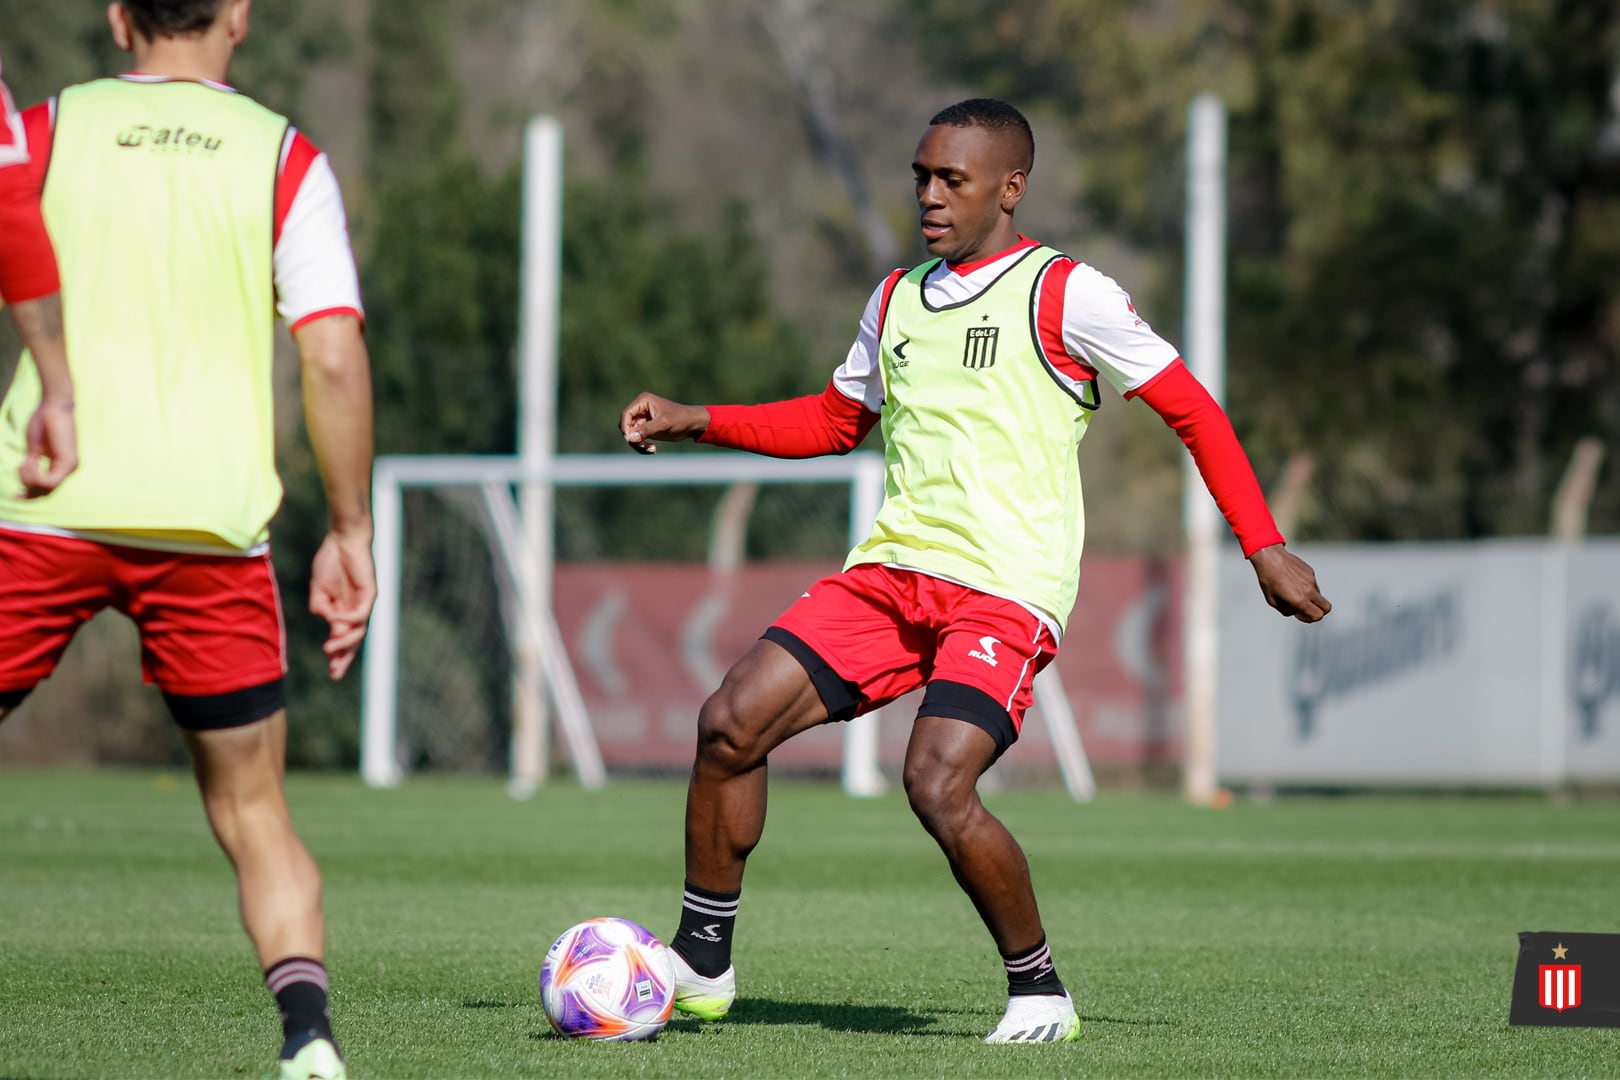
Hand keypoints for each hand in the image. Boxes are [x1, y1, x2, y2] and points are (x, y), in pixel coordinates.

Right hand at [18, 400, 77, 496]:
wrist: (53, 406)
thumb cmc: (42, 423)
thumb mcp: (34, 450)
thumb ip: (33, 467)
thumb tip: (27, 482)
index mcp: (62, 467)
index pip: (47, 490)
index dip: (30, 495)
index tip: (15, 496)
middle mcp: (70, 469)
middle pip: (46, 492)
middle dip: (27, 486)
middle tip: (18, 468)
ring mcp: (71, 466)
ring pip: (47, 489)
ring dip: (29, 478)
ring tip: (25, 461)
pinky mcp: (69, 461)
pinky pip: (50, 481)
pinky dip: (35, 475)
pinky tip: (29, 462)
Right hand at [309, 529, 376, 679]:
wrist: (343, 540)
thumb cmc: (330, 562)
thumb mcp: (318, 589)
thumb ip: (319, 606)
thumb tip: (325, 620)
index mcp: (342, 612)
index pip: (342, 639)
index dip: (338, 656)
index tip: (331, 672)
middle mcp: (355, 611)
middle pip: (354, 641)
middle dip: (345, 658)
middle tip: (335, 674)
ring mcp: (364, 603)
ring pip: (359, 630)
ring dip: (345, 642)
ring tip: (329, 649)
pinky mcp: (370, 593)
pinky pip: (361, 613)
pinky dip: (348, 619)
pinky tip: (336, 620)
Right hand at [619, 392, 708, 454]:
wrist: (692, 424)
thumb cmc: (680, 419)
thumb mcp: (664, 424)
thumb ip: (647, 430)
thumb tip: (630, 438)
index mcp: (643, 401)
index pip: (626, 414)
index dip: (625, 427)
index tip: (630, 439)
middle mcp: (641, 409)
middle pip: (626, 425)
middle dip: (632, 437)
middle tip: (642, 446)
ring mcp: (643, 419)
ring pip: (630, 433)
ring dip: (637, 444)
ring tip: (650, 450)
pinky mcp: (647, 428)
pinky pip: (637, 438)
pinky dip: (642, 446)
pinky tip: (652, 450)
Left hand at [1249, 543, 1330, 622]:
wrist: (1270, 557)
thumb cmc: (1268, 580)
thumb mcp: (1272, 601)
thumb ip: (1287, 610)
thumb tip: (1297, 612)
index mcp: (1299, 600)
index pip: (1317, 616)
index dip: (1310, 619)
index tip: (1300, 614)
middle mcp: (1309, 591)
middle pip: (1326, 608)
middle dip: (1319, 611)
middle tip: (1305, 609)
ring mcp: (1312, 580)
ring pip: (1319, 595)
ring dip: (1310, 598)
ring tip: (1293, 591)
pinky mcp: (1311, 572)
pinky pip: (1313, 584)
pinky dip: (1306, 586)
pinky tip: (1293, 580)